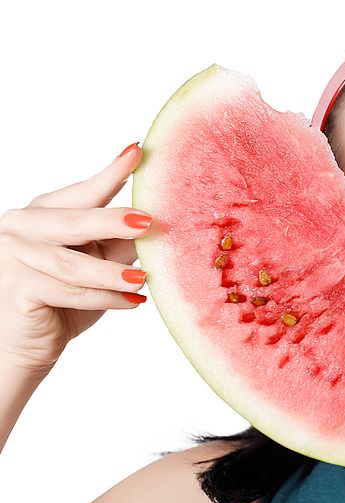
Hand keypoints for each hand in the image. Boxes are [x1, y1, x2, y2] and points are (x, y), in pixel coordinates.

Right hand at [0, 143, 149, 375]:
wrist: (24, 341)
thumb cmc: (62, 299)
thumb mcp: (96, 264)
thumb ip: (119, 245)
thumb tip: (164, 227)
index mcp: (43, 213)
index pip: (83, 191)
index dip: (111, 172)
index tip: (138, 152)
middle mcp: (22, 227)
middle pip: (74, 222)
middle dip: (113, 221)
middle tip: (149, 221)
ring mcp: (14, 257)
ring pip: (73, 264)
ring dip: (113, 272)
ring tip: (144, 277)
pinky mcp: (18, 289)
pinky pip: (69, 293)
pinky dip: (105, 299)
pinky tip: (133, 302)